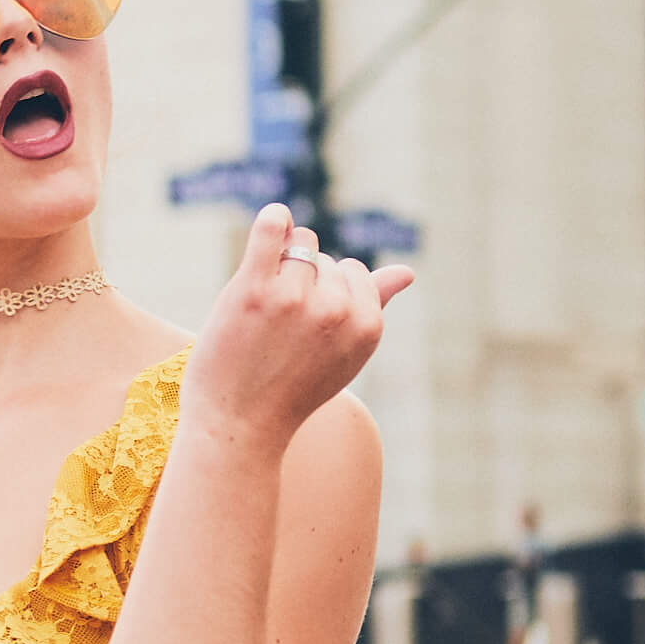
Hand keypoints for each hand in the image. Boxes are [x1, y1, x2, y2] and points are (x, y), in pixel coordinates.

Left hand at [181, 203, 413, 457]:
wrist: (237, 424)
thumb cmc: (290, 389)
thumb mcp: (344, 353)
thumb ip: (374, 307)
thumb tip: (407, 272)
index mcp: (367, 325)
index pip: (354, 272)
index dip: (328, 292)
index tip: (307, 325)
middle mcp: (337, 310)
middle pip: (325, 259)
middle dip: (303, 281)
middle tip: (279, 329)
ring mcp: (295, 298)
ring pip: (299, 244)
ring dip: (280, 264)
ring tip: (263, 307)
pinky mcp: (253, 289)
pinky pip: (272, 230)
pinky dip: (272, 219)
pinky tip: (272, 220)